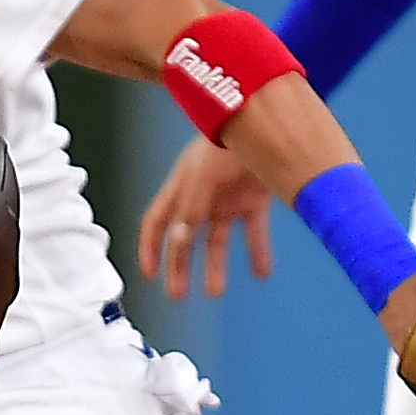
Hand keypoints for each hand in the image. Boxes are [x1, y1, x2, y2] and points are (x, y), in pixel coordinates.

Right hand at [138, 141, 275, 297]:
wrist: (266, 120)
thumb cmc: (226, 142)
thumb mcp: (201, 177)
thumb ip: (189, 209)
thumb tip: (178, 243)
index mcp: (181, 187)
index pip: (156, 222)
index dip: (150, 248)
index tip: (149, 273)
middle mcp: (201, 197)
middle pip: (184, 239)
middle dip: (178, 267)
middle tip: (177, 294)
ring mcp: (228, 199)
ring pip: (216, 240)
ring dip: (214, 266)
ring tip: (215, 291)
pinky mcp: (255, 199)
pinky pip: (254, 232)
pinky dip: (258, 253)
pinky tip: (261, 272)